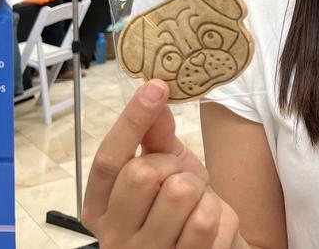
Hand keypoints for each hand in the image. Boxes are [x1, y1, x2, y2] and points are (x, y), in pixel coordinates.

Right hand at [83, 80, 241, 248]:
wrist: (213, 248)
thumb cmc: (182, 209)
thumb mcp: (166, 168)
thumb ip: (156, 136)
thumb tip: (154, 93)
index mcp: (100, 208)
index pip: (108, 159)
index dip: (132, 120)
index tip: (155, 87)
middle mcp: (114, 236)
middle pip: (142, 173)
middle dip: (172, 166)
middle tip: (181, 178)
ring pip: (179, 194)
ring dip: (200, 190)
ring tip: (197, 203)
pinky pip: (205, 220)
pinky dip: (218, 213)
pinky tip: (210, 223)